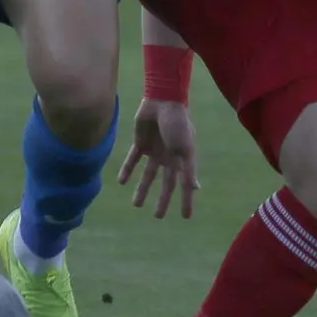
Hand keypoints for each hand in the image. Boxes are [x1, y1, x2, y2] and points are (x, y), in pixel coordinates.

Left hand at [117, 99, 198, 218]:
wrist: (162, 100)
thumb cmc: (177, 123)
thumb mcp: (185, 148)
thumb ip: (188, 169)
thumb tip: (194, 189)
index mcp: (182, 159)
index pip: (183, 185)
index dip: (185, 200)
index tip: (185, 217)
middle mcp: (168, 157)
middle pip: (165, 183)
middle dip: (162, 200)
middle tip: (158, 216)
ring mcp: (154, 150)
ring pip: (147, 175)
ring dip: (142, 189)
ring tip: (135, 205)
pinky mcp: (140, 142)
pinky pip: (133, 159)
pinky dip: (127, 170)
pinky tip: (121, 182)